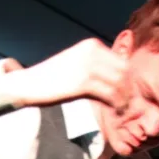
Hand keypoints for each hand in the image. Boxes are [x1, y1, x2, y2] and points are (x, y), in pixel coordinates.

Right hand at [0, 38, 130, 112]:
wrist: (29, 84)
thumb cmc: (52, 79)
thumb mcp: (77, 66)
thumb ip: (96, 68)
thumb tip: (116, 80)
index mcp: (92, 45)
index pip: (122, 62)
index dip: (129, 80)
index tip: (128, 96)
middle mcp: (92, 51)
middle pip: (125, 71)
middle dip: (130, 90)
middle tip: (129, 106)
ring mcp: (88, 65)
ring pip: (120, 83)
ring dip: (125, 99)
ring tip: (123, 112)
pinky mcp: (83, 81)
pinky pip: (110, 93)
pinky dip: (116, 105)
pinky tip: (115, 112)